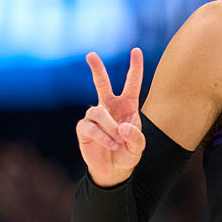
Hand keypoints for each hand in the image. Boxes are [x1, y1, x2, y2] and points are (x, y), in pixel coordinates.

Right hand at [76, 48, 145, 186]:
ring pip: (99, 113)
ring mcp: (95, 116)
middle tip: (90, 55)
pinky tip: (111, 145)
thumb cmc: (128, 154)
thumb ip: (135, 137)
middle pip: (102, 83)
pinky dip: (103, 137)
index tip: (136, 50)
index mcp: (127, 106)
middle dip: (97, 69)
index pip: (132, 83)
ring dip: (110, 128)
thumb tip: (123, 128)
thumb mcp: (138, 147)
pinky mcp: (84, 128)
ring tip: (117, 142)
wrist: (113, 171)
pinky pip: (91, 127)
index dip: (135, 67)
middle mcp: (109, 106)